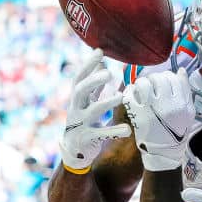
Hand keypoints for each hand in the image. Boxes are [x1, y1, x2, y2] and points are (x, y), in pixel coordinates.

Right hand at [60, 48, 131, 171]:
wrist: (74, 151)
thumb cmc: (84, 121)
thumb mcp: (87, 102)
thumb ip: (94, 85)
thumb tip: (101, 63)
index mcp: (77, 99)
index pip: (80, 78)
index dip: (88, 64)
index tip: (99, 51)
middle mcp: (76, 109)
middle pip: (80, 91)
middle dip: (93, 81)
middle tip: (108, 73)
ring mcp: (80, 124)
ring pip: (92, 111)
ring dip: (106, 102)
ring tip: (120, 97)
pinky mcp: (87, 138)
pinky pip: (100, 134)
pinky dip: (114, 131)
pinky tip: (127, 129)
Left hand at [123, 68, 194, 170]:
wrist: (164, 152)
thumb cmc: (177, 130)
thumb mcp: (188, 111)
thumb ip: (186, 90)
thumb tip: (181, 70)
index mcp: (181, 102)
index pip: (172, 78)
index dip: (166, 77)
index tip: (162, 84)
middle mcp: (167, 104)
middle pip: (158, 78)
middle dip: (153, 79)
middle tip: (150, 86)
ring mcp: (151, 109)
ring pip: (143, 83)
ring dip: (141, 83)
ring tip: (141, 90)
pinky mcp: (137, 115)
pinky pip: (130, 95)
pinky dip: (129, 92)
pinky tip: (132, 96)